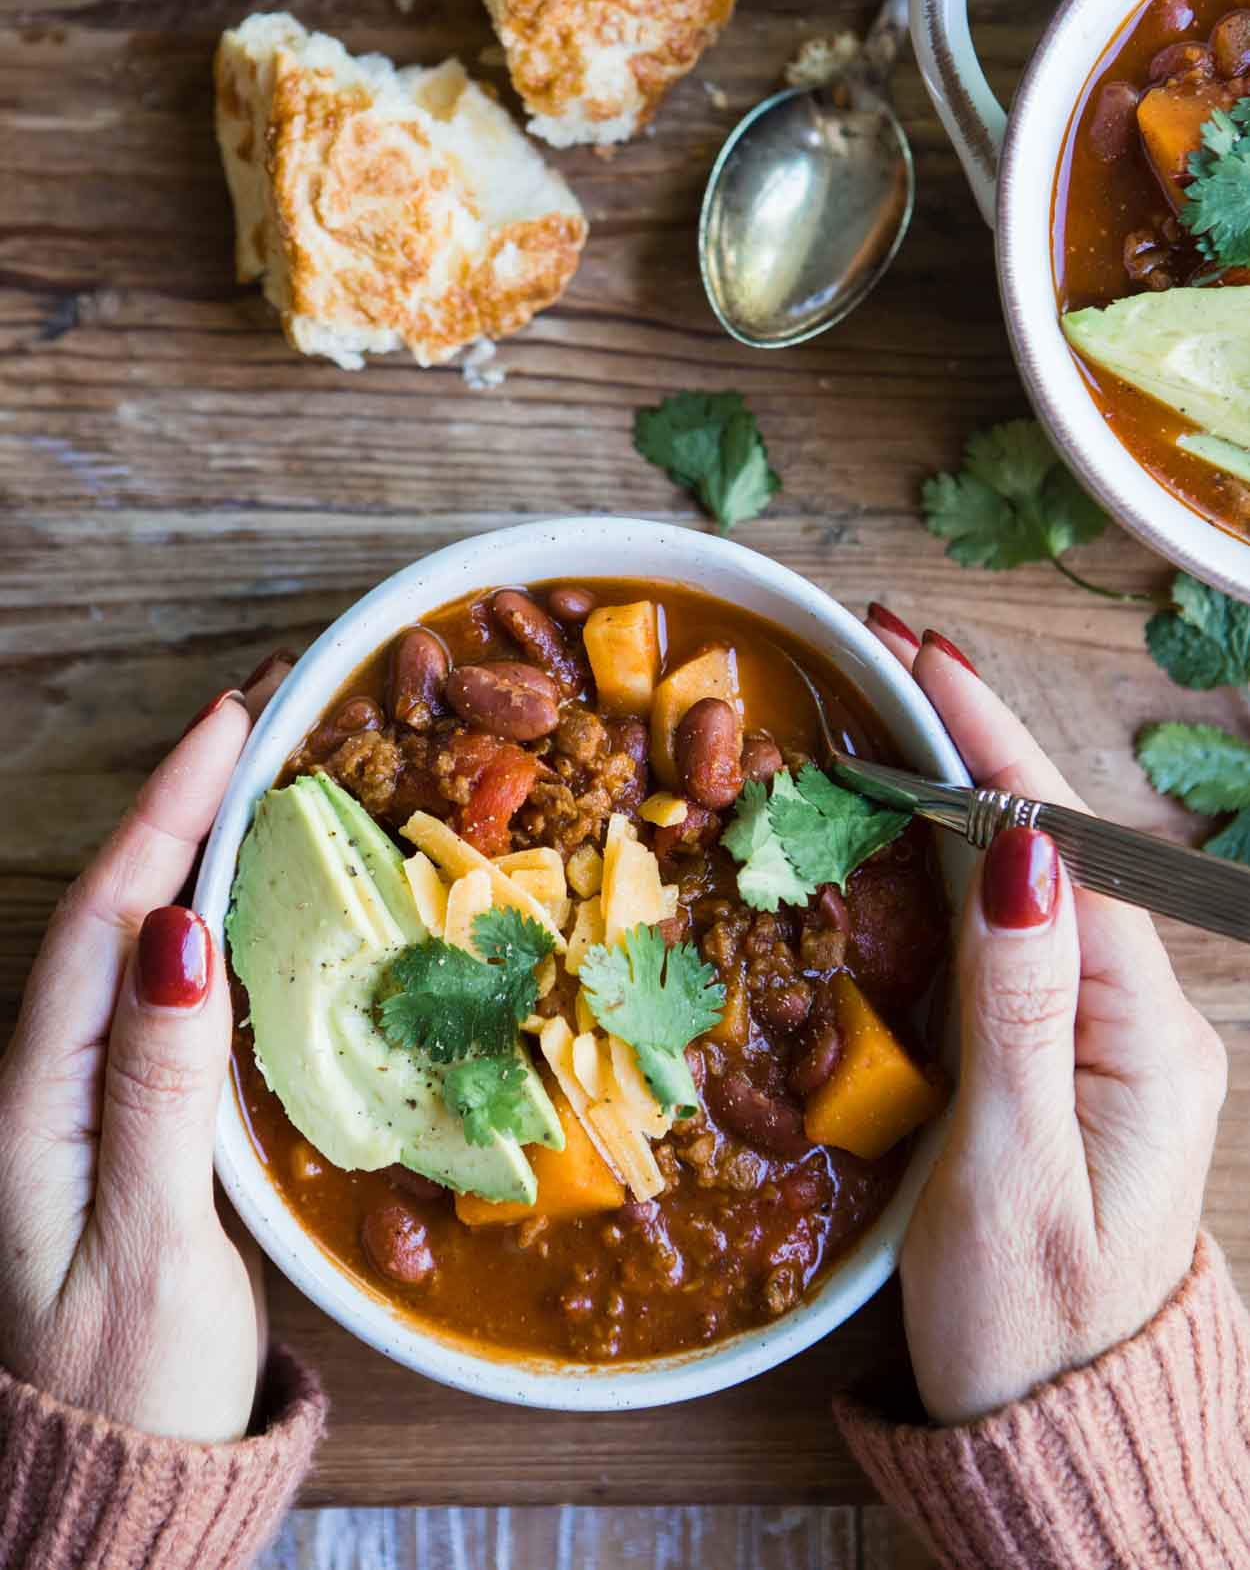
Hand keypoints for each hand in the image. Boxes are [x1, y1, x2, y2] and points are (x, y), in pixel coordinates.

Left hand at [0, 656, 291, 1443]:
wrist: (112, 1486)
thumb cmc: (129, 1383)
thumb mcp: (148, 1240)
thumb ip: (158, 1088)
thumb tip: (179, 933)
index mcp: (39, 1096)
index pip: (107, 912)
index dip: (168, 806)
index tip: (232, 717)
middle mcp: (51, 1081)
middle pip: (115, 905)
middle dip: (181, 798)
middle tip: (261, 714)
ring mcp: (86, 1103)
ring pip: (139, 942)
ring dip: (194, 848)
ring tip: (262, 778)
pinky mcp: (126, 1129)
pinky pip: (165, 995)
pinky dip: (209, 923)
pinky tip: (251, 905)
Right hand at [866, 610, 1227, 1425]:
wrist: (1058, 1437)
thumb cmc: (1031, 1323)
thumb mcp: (1014, 1167)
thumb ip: (1020, 1004)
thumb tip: (1024, 848)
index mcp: (1141, 1030)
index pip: (1061, 845)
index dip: (987, 740)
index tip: (919, 654)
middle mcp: (1134, 1018)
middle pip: (1052, 845)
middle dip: (971, 740)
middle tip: (886, 655)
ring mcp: (1100, 1040)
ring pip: (1027, 882)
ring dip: (960, 791)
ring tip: (889, 714)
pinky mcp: (1061, 1065)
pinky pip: (1007, 936)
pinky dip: (952, 866)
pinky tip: (908, 833)